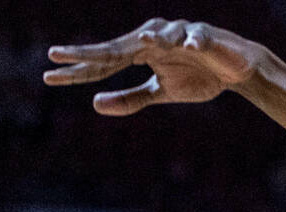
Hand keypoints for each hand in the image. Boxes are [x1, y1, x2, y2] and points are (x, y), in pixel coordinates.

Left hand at [44, 19, 265, 115]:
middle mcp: (153, 37)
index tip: (49, 77)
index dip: (78, 70)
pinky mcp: (206, 37)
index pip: (104, 61)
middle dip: (89, 53)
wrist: (236, 68)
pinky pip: (197, 39)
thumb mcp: (162, 92)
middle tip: (57, 55)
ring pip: (159, 36)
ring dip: (150, 41)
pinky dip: (193, 42)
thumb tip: (95, 104)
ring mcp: (179, 34)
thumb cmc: (197, 76)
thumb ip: (131, 98)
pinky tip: (188, 48)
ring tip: (142, 44)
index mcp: (139, 50)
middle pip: (117, 46)